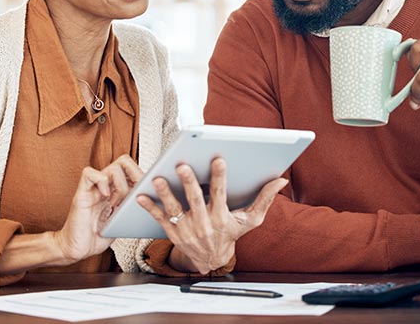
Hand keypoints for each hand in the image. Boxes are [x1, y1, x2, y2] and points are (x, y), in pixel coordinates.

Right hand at [53, 156, 143, 263]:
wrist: (77, 250)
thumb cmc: (97, 237)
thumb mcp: (123, 221)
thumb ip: (133, 209)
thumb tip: (155, 204)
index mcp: (116, 189)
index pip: (133, 169)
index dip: (143, 176)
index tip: (147, 192)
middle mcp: (106, 185)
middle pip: (124, 161)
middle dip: (135, 175)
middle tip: (135, 193)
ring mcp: (93, 188)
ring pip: (112, 167)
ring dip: (120, 185)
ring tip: (116, 203)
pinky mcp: (81, 193)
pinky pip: (89, 174)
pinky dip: (100, 181)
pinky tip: (105, 196)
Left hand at [136, 158, 288, 273]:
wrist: (211, 260)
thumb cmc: (231, 234)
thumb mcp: (250, 220)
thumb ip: (265, 199)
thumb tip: (280, 180)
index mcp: (221, 217)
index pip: (220, 194)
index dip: (220, 177)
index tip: (218, 160)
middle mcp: (203, 224)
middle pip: (195, 200)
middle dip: (188, 183)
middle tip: (182, 166)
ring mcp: (186, 229)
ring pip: (174, 208)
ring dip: (165, 193)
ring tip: (158, 178)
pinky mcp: (173, 232)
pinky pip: (159, 218)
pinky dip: (149, 207)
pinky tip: (139, 195)